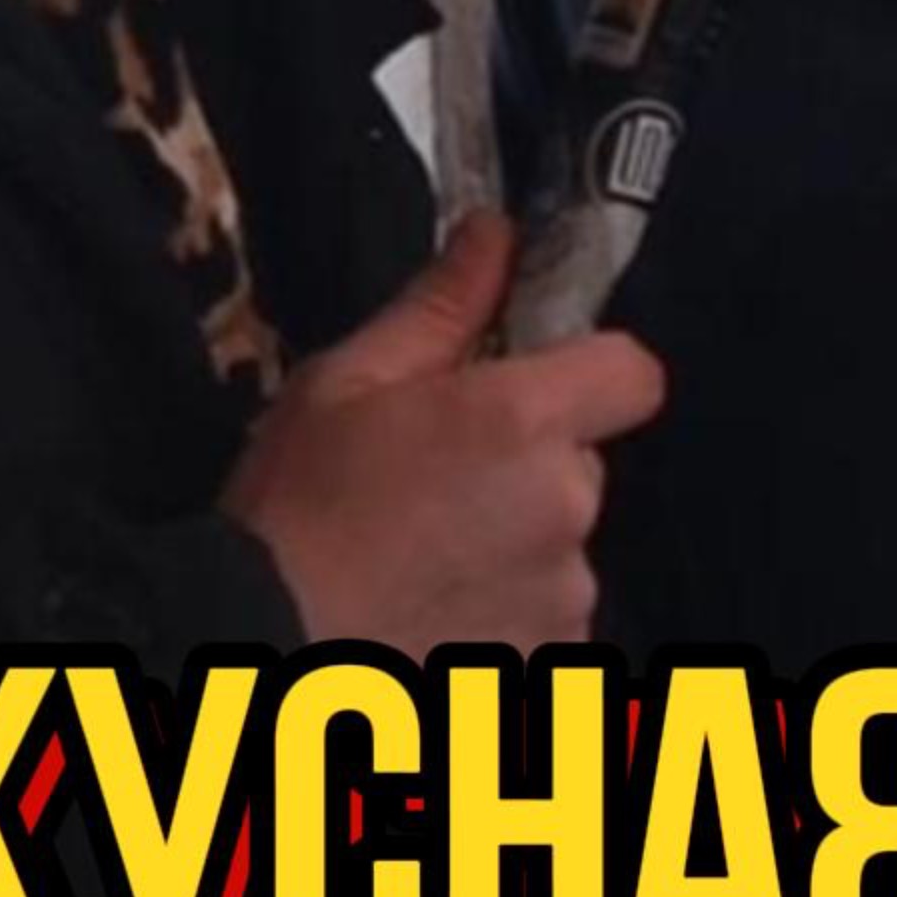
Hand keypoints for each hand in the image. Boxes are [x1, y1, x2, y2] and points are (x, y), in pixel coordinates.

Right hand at [221, 209, 663, 656]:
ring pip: (560, 550)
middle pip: (580, 467)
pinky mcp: (546, 665)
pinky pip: (544, 623)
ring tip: (419, 567)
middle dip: (526, 471)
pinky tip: (429, 619)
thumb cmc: (293, 508)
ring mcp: (562, 595)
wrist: (264, 648)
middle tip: (432, 490)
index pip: (632, 374)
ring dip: (512, 551)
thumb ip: (439, 308)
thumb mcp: (345, 385)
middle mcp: (563, 506)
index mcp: (522, 421)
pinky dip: (502, 618)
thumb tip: (496, 231)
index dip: (591, 374)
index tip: (530, 392)